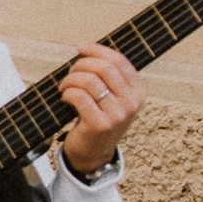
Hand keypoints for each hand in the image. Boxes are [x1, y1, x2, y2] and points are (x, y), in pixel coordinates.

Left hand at [57, 42, 143, 176]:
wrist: (92, 153)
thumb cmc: (97, 118)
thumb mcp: (110, 97)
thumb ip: (106, 76)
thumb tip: (85, 48)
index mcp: (137, 92)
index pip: (119, 61)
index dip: (96, 50)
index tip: (80, 47)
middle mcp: (131, 103)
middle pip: (104, 68)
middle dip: (81, 66)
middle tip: (70, 74)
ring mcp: (118, 115)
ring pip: (90, 81)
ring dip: (71, 80)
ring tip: (65, 87)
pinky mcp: (100, 125)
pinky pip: (79, 96)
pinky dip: (67, 93)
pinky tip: (65, 98)